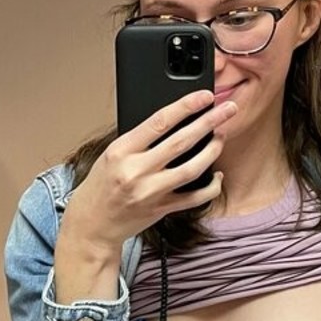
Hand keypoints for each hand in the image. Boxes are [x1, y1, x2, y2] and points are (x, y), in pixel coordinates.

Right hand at [62, 92, 237, 251]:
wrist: (91, 225)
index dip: (186, 106)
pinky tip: (217, 174)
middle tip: (229, 109)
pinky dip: (211, 186)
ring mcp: (150, 192)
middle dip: (210, 122)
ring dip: (213, 150)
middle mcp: (136, 171)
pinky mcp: (161, 210)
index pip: (159, 121)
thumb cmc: (100, 186)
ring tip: (222, 136)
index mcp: (121, 151)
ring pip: (193, 168)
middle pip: (182, 141)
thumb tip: (173, 120)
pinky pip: (195, 197)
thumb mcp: (110, 155)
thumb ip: (138, 140)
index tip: (204, 96)